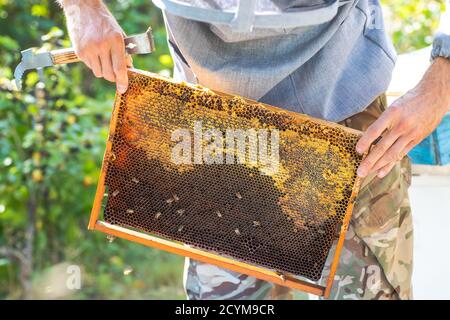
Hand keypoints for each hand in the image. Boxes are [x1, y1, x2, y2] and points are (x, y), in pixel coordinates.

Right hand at [60, 0, 131, 92]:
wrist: (83, 7)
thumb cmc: (105, 22)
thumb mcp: (119, 34)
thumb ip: (124, 52)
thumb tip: (129, 69)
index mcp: (115, 41)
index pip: (120, 68)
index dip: (122, 81)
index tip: (123, 89)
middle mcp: (102, 45)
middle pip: (109, 74)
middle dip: (113, 77)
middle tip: (115, 73)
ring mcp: (89, 49)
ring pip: (99, 73)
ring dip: (103, 70)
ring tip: (103, 58)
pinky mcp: (79, 51)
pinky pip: (90, 66)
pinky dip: (93, 64)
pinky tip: (94, 52)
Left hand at [356, 57, 449, 177]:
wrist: (434, 96)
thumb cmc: (409, 101)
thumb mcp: (393, 107)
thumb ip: (382, 123)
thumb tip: (367, 140)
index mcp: (392, 113)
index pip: (375, 130)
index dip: (365, 142)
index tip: (357, 151)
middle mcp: (401, 124)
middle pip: (382, 146)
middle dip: (370, 161)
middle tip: (360, 172)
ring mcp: (411, 133)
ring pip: (392, 153)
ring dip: (378, 166)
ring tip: (368, 173)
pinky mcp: (417, 139)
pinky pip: (402, 154)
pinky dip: (391, 163)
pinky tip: (382, 171)